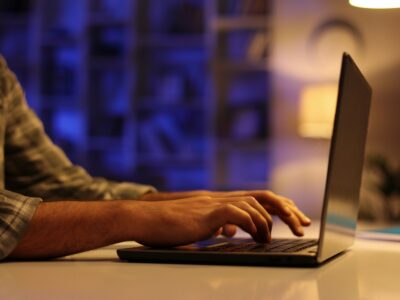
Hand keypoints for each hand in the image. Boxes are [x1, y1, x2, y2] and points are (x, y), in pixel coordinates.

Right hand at [140, 190, 310, 236]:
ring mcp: (214, 204)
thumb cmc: (168, 225)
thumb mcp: (198, 225)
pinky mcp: (207, 213)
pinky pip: (237, 213)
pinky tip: (253, 235)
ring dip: (267, 221)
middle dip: (286, 210)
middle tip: (301, 224)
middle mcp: (221, 199)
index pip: (256, 198)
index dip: (278, 206)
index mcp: (221, 202)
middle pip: (262, 196)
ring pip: (253, 204)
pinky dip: (250, 223)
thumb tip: (228, 229)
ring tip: (269, 238)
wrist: (145, 219)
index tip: (294, 217)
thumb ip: (216, 224)